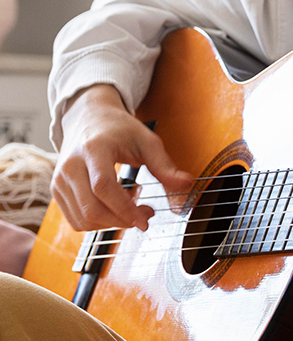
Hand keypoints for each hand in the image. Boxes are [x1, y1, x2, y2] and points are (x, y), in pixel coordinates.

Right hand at [52, 84, 192, 231]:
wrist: (88, 117)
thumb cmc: (119, 129)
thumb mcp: (147, 142)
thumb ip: (165, 166)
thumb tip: (187, 185)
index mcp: (93, 149)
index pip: (103, 187)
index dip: (125, 210)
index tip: (146, 221)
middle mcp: (70, 165)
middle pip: (92, 208)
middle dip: (122, 221)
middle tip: (146, 215)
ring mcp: (60, 179)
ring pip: (84, 219)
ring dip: (112, 224)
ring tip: (132, 211)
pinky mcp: (58, 190)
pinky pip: (77, 221)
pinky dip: (99, 223)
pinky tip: (114, 210)